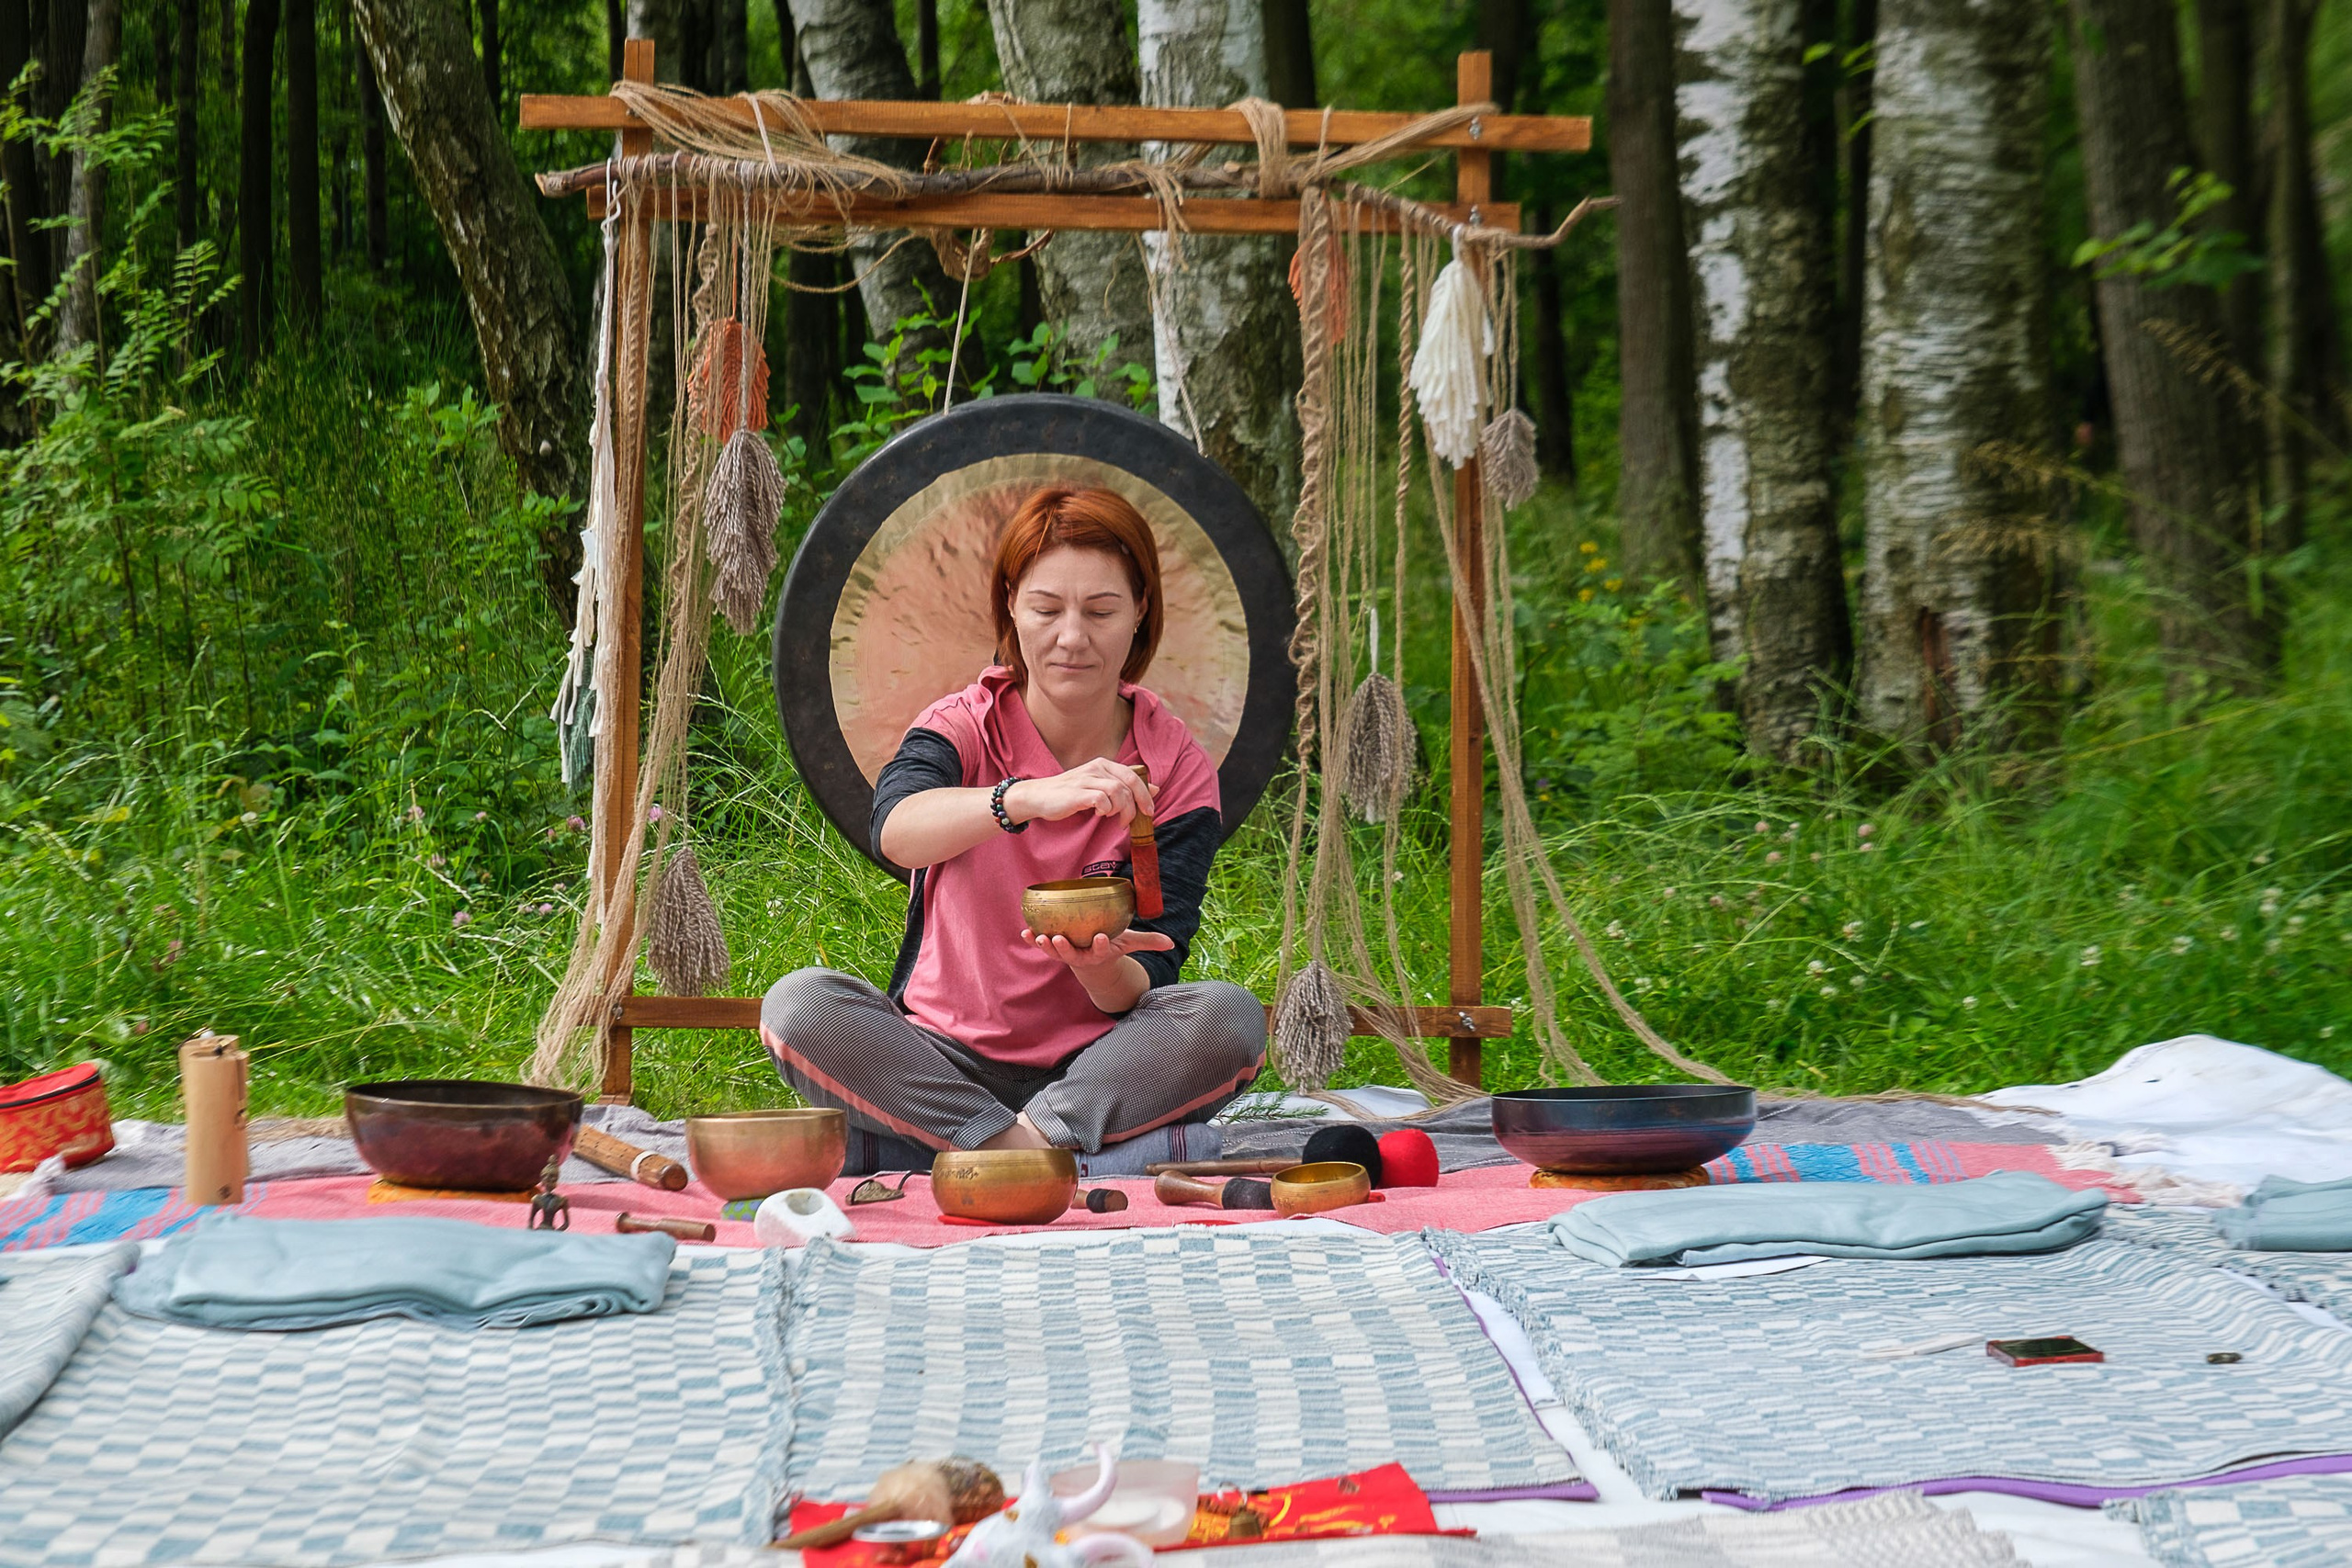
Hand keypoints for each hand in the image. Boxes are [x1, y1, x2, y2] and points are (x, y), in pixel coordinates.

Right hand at [1004, 759, 1157, 827]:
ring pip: (1118, 791)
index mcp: (1103, 765)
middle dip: (1138, 804)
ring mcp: (1086, 779)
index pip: (1133, 775)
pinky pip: (1101, 799)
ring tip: (1115, 819)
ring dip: (1122, 809)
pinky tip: (1100, 814)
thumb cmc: (1070, 794)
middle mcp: (1096, 768)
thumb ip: (1124, 786)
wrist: (1039, 797)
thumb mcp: (1099, 787)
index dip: (1145, 793)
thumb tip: (1155, 788)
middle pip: (1129, 783)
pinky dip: (1106, 809)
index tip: (1149, 811)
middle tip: (1137, 819)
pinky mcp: (1077, 792)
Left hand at [1021, 926, 1176, 973]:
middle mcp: (1081, 956)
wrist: (1093, 961)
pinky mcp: (1054, 949)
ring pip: (1054, 952)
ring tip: (1039, 936)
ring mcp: (1066, 954)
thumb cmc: (1112, 946)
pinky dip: (1032, 939)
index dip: (1101, 945)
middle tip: (1060, 939)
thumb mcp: (1129, 943)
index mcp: (1100, 953)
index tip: (1102, 937)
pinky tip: (1024, 931)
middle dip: (1065, 948)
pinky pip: (1042, 945)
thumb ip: (1149, 942)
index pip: (1101, 949)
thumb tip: (1172, 942)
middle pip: (1072, 954)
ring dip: (1045, 946)